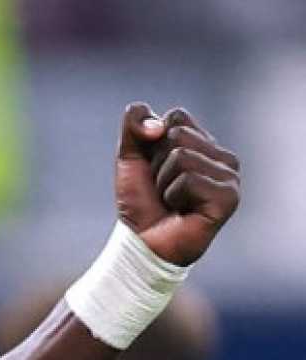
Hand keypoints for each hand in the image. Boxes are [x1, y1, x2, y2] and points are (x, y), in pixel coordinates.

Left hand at [113, 103, 240, 265]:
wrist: (142, 242)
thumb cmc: (140, 203)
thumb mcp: (129, 158)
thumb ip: (134, 126)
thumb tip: (157, 123)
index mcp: (203, 143)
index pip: (176, 117)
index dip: (151, 143)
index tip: (153, 169)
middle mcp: (221, 156)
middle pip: (177, 136)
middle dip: (156, 165)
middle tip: (162, 190)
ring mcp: (229, 176)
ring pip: (182, 157)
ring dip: (163, 183)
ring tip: (171, 202)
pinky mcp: (229, 196)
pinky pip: (189, 180)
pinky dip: (173, 196)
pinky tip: (182, 211)